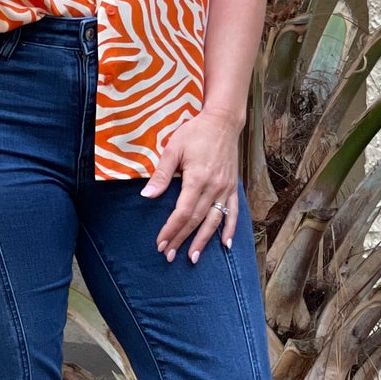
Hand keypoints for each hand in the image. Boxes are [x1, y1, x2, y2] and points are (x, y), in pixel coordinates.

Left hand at [140, 110, 240, 262]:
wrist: (222, 122)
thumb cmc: (195, 133)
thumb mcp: (173, 149)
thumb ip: (161, 175)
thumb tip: (147, 196)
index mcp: (197, 179)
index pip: (183, 212)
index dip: (171, 229)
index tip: (161, 243)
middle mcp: (214, 187)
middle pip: (196, 220)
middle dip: (182, 239)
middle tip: (169, 256)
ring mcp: (225, 189)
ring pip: (214, 221)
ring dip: (203, 241)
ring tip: (192, 257)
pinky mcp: (233, 187)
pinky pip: (233, 212)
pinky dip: (230, 229)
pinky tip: (225, 244)